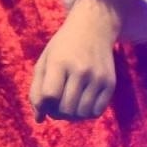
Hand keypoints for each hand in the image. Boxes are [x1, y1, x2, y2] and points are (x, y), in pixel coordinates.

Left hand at [31, 0, 121, 121]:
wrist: (94, 27)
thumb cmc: (64, 47)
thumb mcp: (45, 61)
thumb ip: (37, 90)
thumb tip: (39, 119)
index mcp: (60, 62)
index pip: (49, 96)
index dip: (44, 106)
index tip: (45, 102)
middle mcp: (81, 70)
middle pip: (65, 109)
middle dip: (57, 113)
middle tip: (56, 105)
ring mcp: (97, 77)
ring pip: (81, 114)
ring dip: (72, 115)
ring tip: (69, 104)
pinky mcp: (110, 83)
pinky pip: (96, 112)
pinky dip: (87, 113)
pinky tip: (82, 102)